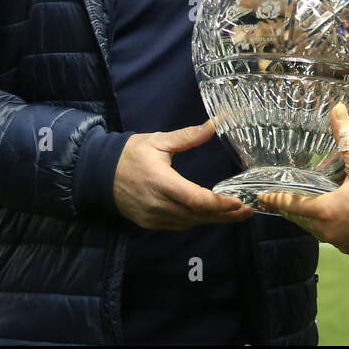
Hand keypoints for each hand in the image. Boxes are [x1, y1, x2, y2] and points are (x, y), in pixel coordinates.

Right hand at [112, 120, 254, 229]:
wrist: (99, 174)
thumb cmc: (130, 154)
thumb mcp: (158, 140)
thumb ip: (188, 136)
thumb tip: (215, 123)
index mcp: (160, 182)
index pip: (195, 199)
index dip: (219, 203)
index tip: (239, 202)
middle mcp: (158, 205)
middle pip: (198, 215)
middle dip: (226, 214)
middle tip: (249, 209)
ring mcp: (154, 217)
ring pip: (191, 223)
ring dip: (214, 219)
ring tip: (237, 213)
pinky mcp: (151, 223)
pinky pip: (180, 225)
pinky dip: (198, 220)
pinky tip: (212, 215)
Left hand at [260, 104, 348, 259]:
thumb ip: (345, 136)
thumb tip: (335, 109)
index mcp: (327, 211)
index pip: (293, 206)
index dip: (276, 200)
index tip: (262, 198)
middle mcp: (331, 233)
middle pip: (305, 222)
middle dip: (295, 211)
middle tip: (286, 199)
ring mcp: (347, 245)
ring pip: (322, 232)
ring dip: (317, 220)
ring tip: (315, 205)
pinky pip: (341, 239)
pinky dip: (336, 228)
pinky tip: (344, 217)